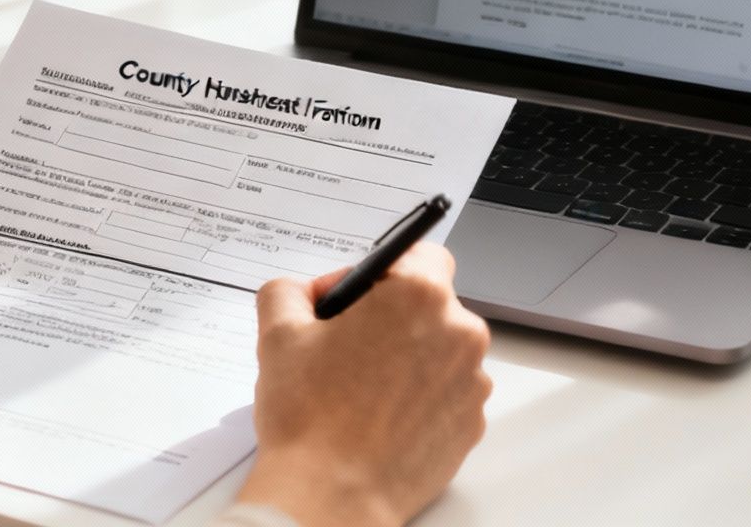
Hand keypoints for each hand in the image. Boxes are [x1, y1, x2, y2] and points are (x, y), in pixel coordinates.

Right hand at [238, 243, 492, 526]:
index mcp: (419, 295)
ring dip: (408, 358)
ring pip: (440, 350)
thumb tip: (305, 294)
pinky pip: (447, 394)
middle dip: (392, 318)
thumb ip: (290, 291)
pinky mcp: (471, 423)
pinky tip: (380, 417)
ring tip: (360, 389)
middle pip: (431, 304)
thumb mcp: (278, 333)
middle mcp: (460, 333)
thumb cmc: (310, 418)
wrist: (330, 497)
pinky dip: (420, 398)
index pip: (421, 253)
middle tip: (347, 346)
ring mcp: (471, 382)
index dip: (384, 271)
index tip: (361, 295)